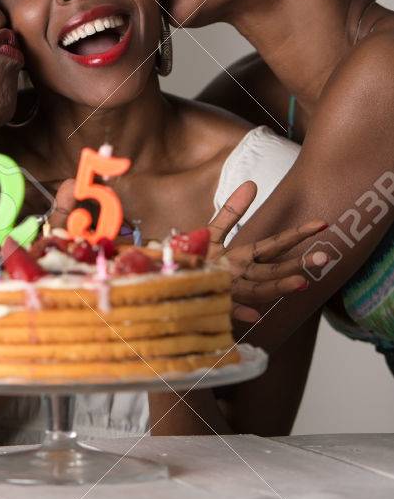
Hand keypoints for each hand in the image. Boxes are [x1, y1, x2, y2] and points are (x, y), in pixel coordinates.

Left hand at [207, 180, 331, 322]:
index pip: (274, 245)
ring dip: (278, 287)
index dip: (296, 234)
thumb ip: (231, 212)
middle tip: (324, 257)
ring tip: (302, 283)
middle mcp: (241, 275)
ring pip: (258, 290)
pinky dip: (240, 311)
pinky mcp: (212, 302)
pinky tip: (254, 314)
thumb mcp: (213, 232)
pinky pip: (226, 308)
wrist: (175, 282)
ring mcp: (229, 290)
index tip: (322, 224)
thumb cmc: (197, 258)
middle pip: (273, 270)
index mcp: (243, 257)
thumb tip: (252, 184)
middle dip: (298, 264)